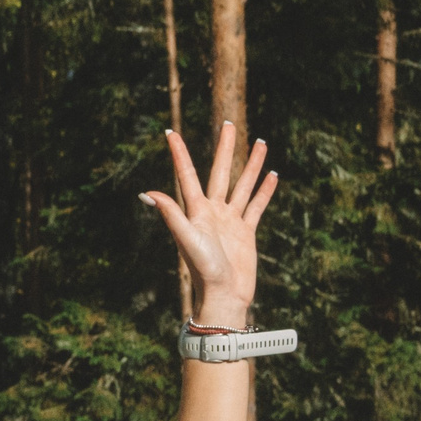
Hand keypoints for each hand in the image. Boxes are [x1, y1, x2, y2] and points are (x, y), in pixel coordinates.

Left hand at [139, 122, 277, 331]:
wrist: (223, 296)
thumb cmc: (203, 269)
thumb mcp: (186, 238)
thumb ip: (171, 214)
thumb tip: (147, 193)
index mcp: (196, 210)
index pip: (187, 175)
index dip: (178, 154)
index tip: (170, 133)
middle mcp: (213, 212)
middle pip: (220, 172)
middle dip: (225, 148)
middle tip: (229, 124)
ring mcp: (230, 221)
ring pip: (243, 185)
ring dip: (252, 165)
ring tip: (262, 142)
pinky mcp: (246, 232)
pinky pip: (257, 206)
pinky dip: (265, 191)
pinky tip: (273, 175)